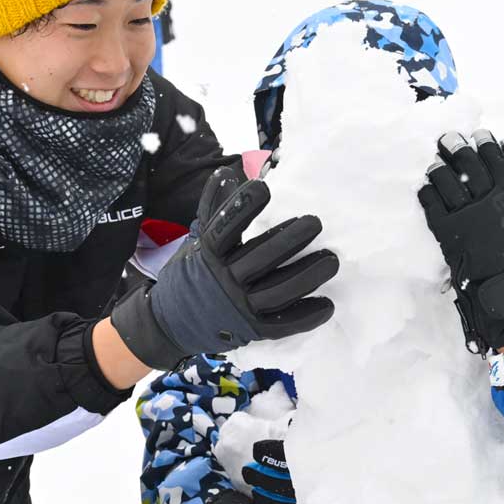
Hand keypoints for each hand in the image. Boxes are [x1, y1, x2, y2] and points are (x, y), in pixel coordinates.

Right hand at [111, 167, 339, 369]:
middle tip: (315, 222)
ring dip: (308, 276)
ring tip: (332, 260)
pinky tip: (327, 303)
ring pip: (279, 292)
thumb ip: (214, 209)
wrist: (171, 323)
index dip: (242, 207)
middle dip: (291, 239)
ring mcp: (239, 308)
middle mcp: (224, 281)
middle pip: (261, 258)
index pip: (225, 228)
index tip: (263, 187)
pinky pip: (282, 325)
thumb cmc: (192, 274)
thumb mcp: (196, 241)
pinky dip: (306, 316)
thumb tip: (228, 174)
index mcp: (209, 255)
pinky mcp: (252, 329)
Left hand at [418, 131, 503, 352]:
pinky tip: (425, 185)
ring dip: (437, 166)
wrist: (496, 279)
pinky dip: (426, 190)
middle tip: (446, 138)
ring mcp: (464, 215)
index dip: (482, 141)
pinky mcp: (445, 228)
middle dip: (454, 145)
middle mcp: (487, 200)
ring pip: (445, 180)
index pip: (493, 156)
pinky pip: (431, 202)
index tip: (475, 134)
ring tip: (434, 163)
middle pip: (467, 163)